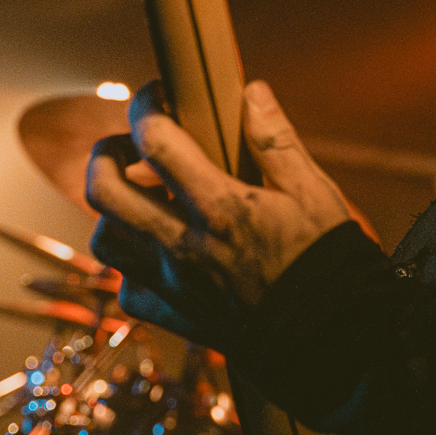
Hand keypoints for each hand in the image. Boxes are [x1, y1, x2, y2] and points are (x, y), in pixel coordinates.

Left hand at [82, 80, 354, 344]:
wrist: (331, 342)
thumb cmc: (326, 262)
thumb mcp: (314, 193)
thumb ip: (278, 142)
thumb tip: (253, 92)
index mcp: (221, 207)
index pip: (155, 141)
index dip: (146, 106)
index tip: (158, 96)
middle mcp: (184, 245)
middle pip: (104, 189)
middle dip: (106, 154)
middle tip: (131, 146)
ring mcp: (173, 284)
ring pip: (104, 239)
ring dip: (112, 211)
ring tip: (141, 197)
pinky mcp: (175, 317)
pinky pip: (128, 289)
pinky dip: (131, 266)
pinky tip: (157, 251)